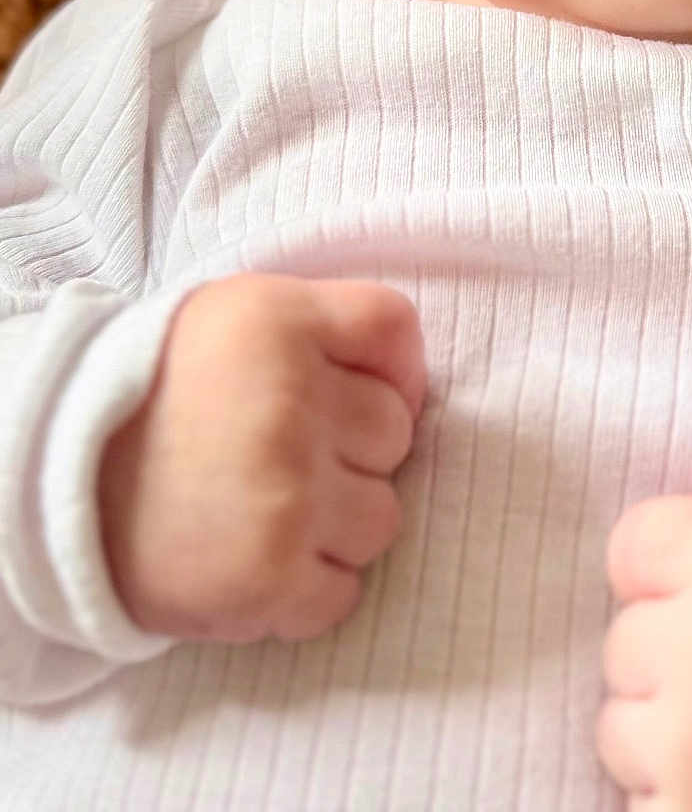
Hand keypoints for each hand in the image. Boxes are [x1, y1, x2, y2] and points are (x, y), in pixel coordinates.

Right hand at [98, 273, 426, 642]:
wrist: (58, 484)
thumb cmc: (164, 393)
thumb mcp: (242, 313)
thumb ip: (331, 323)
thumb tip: (416, 383)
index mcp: (280, 324)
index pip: (394, 331)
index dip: (386, 365)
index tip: (349, 389)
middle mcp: (291, 404)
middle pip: (397, 432)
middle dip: (352, 448)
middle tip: (281, 453)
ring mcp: (285, 497)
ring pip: (382, 519)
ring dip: (335, 524)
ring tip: (267, 509)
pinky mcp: (267, 579)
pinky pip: (341, 594)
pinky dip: (305, 590)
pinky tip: (255, 558)